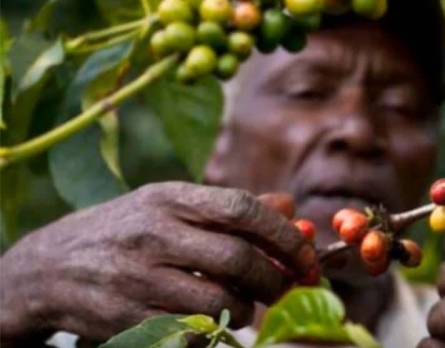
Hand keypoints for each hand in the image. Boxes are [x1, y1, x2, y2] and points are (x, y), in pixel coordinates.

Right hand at [0, 181, 314, 345]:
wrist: (49, 265)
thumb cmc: (128, 229)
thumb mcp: (170, 204)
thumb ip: (231, 208)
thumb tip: (291, 210)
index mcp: (170, 199)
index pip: (242, 208)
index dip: (283, 233)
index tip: (306, 253)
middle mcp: (153, 234)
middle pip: (237, 259)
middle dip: (275, 279)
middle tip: (287, 287)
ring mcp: (137, 278)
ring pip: (219, 301)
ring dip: (248, 309)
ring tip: (247, 305)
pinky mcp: (128, 318)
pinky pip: (191, 332)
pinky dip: (216, 332)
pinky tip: (216, 323)